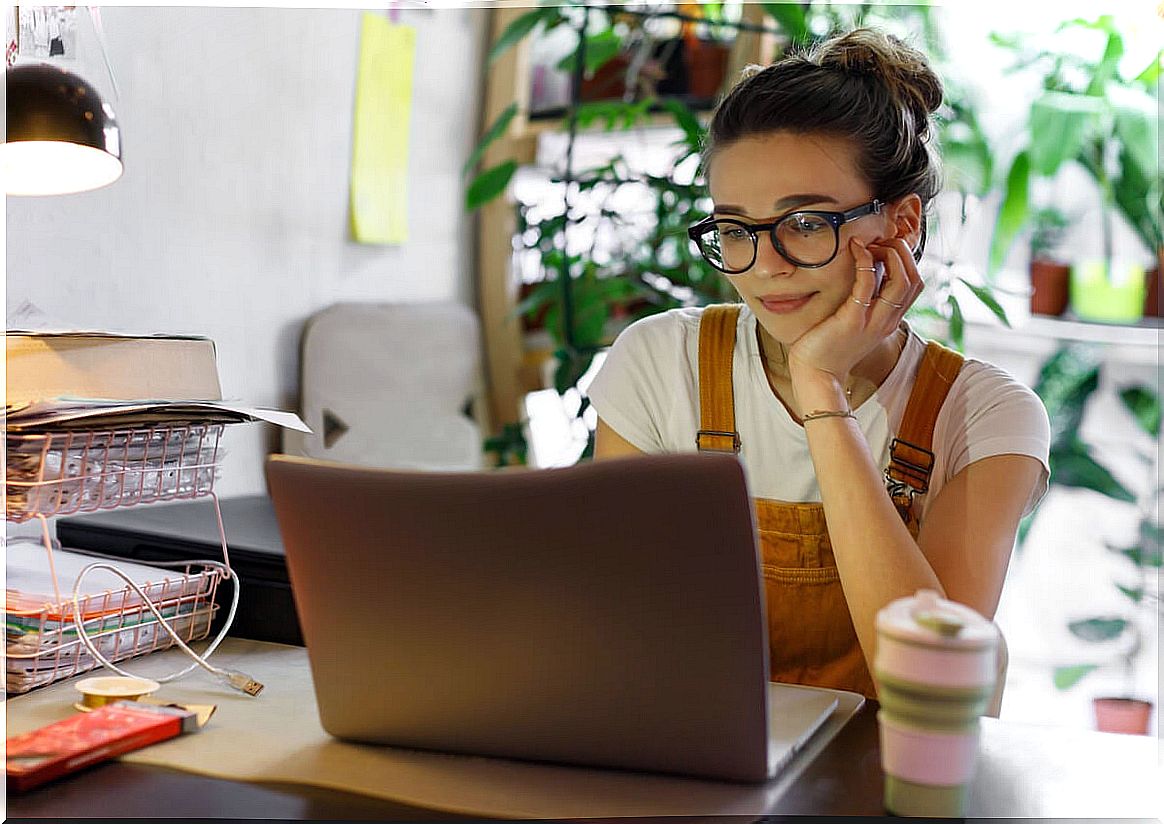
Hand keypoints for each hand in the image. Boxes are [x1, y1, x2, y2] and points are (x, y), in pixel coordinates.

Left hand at [786, 236, 922, 402]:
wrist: (816, 375)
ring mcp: (872, 321)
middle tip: (880, 242)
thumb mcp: (854, 321)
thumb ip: (864, 302)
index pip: (914, 284)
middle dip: (902, 253)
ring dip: (891, 255)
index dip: (906, 260)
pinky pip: (867, 284)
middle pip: (915, 279)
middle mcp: (887, 321)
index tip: (884, 248)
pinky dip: (864, 261)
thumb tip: (864, 273)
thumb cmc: (828, 346)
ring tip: (871, 244)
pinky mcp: (852, 320)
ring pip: (902, 281)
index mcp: (889, 320)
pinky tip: (855, 249)